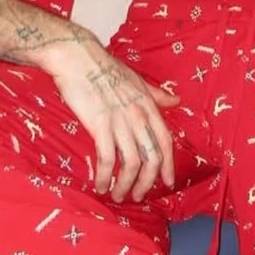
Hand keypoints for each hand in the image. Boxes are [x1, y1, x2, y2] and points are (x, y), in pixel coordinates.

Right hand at [48, 46, 178, 202]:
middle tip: (139, 196)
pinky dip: (106, 176)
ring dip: (126, 184)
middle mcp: (138, 115)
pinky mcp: (100, 125)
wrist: (78, 58)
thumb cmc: (105, 68)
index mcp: (148, 105)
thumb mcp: (137, 80)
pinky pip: (107, 159)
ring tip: (118, 195)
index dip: (168, 165)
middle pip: (152, 157)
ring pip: (132, 163)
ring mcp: (120, 121)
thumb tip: (176, 101)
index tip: (167, 182)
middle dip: (147, 182)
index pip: (165, 141)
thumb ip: (156, 95)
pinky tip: (101, 185)